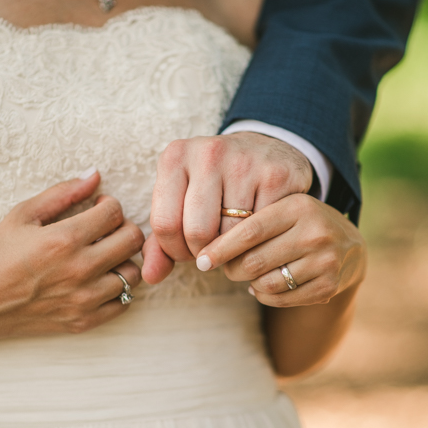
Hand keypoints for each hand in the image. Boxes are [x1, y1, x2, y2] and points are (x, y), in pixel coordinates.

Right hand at [0, 171, 144, 341]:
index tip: (98, 209)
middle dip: (123, 228)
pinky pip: (124, 303)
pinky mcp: (84, 321)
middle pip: (133, 240)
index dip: (109, 205)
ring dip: (122, 261)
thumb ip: (62, 193)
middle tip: (106, 231)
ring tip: (103, 257)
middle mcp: (80, 269)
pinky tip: (100, 281)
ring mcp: (84, 299)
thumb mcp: (23, 215)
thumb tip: (94, 175)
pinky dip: (118, 290)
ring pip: (133, 273)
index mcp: (64, 239)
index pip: (115, 212)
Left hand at [142, 132, 313, 283]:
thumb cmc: (214, 185)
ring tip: (234, 243)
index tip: (189, 253)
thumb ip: (161, 242)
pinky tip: (258, 232)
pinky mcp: (276, 175)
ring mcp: (244, 162)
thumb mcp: (181, 202)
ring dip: (233, 251)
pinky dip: (260, 241)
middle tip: (213, 253)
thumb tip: (151, 276)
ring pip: (232, 234)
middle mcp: (208, 153)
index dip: (176, 251)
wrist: (265, 151)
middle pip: (198, 232)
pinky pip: (263, 229)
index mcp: (175, 157)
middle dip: (204, 254)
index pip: (165, 224)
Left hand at [194, 194, 365, 306]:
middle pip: (254, 262)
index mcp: (298, 206)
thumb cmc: (300, 225)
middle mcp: (315, 233)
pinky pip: (280, 299)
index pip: (249, 231)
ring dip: (249, 283)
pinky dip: (264, 296)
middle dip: (232, 269)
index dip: (220, 248)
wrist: (350, 246)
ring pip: (265, 284)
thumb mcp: (283, 210)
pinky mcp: (328, 286)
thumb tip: (208, 251)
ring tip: (250, 275)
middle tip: (227, 268)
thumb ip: (251, 222)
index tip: (201, 260)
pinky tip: (263, 286)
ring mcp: (325, 261)